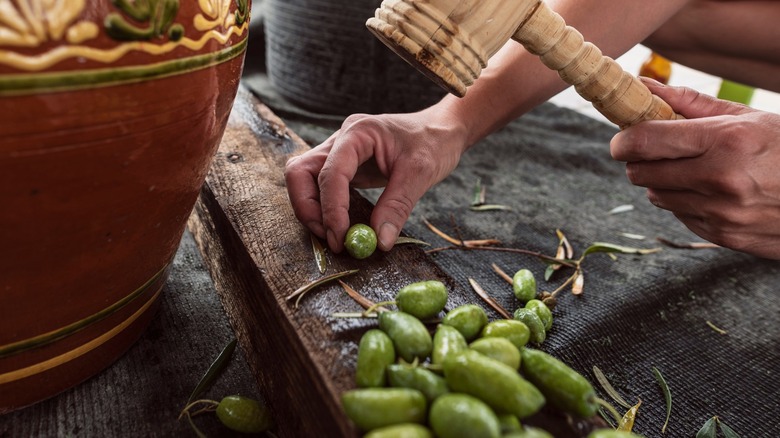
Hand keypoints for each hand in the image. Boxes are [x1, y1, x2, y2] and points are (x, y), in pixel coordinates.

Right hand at [285, 110, 466, 252]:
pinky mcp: (344, 166)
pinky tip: (340, 224)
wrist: (442, 129)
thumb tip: (379, 242)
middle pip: (301, 172)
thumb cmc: (434, 141)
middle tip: (330, 237)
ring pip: (304, 179)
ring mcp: (339, 151)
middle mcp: (341, 139)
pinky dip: (324, 207)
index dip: (331, 208)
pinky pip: (320, 186)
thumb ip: (397, 207)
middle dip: (308, 208)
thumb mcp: (421, 173)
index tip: (341, 237)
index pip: (330, 172)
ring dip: (312, 209)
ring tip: (334, 234)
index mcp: (358, 132)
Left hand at [611, 78, 779, 258]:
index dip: (624, 139)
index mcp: (725, 141)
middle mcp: (719, 179)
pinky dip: (683, 202)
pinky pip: (679, 215)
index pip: (645, 141)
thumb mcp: (748, 118)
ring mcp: (720, 213)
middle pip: (640, 172)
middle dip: (640, 160)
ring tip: (690, 169)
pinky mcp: (722, 236)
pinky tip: (710, 191)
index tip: (623, 137)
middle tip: (655, 150)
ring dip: (662, 181)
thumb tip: (646, 87)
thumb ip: (690, 103)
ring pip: (656, 195)